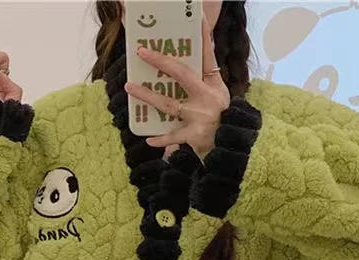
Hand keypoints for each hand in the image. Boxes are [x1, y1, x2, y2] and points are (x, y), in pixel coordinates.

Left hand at [125, 18, 229, 157]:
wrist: (228, 144)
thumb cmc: (218, 115)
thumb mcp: (217, 93)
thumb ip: (205, 75)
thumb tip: (192, 52)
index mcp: (213, 84)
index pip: (207, 55)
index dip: (203, 35)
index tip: (197, 16)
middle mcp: (207, 97)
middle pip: (182, 74)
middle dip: (161, 62)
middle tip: (142, 51)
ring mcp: (200, 116)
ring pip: (169, 104)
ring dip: (148, 96)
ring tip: (129, 87)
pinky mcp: (194, 135)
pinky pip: (173, 137)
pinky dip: (161, 140)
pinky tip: (148, 140)